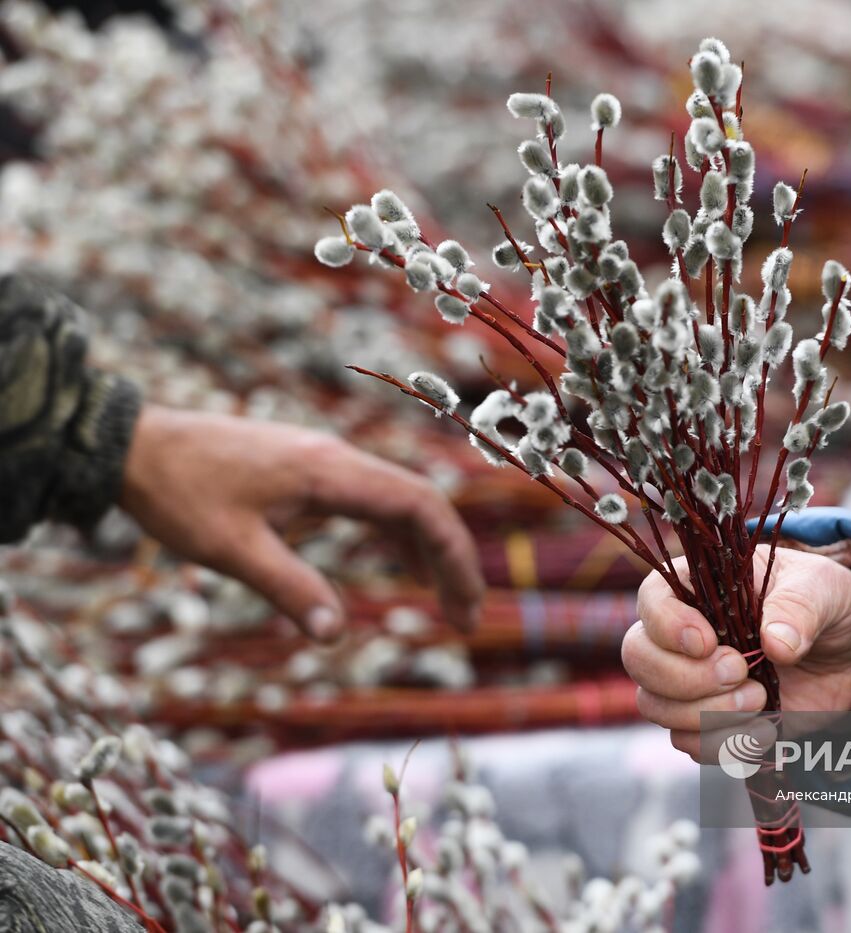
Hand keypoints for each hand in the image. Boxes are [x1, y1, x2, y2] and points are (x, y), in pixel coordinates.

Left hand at [119, 405, 484, 638]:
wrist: (134, 443)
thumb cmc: (177, 493)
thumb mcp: (229, 549)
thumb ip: (288, 588)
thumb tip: (335, 635)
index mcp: (330, 472)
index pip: (419, 507)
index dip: (453, 557)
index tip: (465, 607)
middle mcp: (338, 459)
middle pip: (422, 504)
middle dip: (452, 560)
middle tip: (466, 618)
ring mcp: (326, 460)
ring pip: (400, 500)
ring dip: (428, 549)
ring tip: (445, 602)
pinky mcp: (310, 468)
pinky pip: (373, 499)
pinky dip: (398, 535)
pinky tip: (404, 566)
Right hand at [624, 545, 850, 759]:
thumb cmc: (825, 603)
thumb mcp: (823, 588)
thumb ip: (800, 606)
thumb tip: (776, 642)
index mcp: (699, 587)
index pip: (651, 599)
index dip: (667, 625)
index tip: (708, 642)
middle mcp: (681, 635)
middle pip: (639, 658)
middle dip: (686, 676)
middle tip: (742, 672)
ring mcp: (690, 682)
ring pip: (655, 705)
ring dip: (706, 714)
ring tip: (761, 699)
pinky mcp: (709, 722)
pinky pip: (689, 743)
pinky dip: (723, 744)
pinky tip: (766, 729)